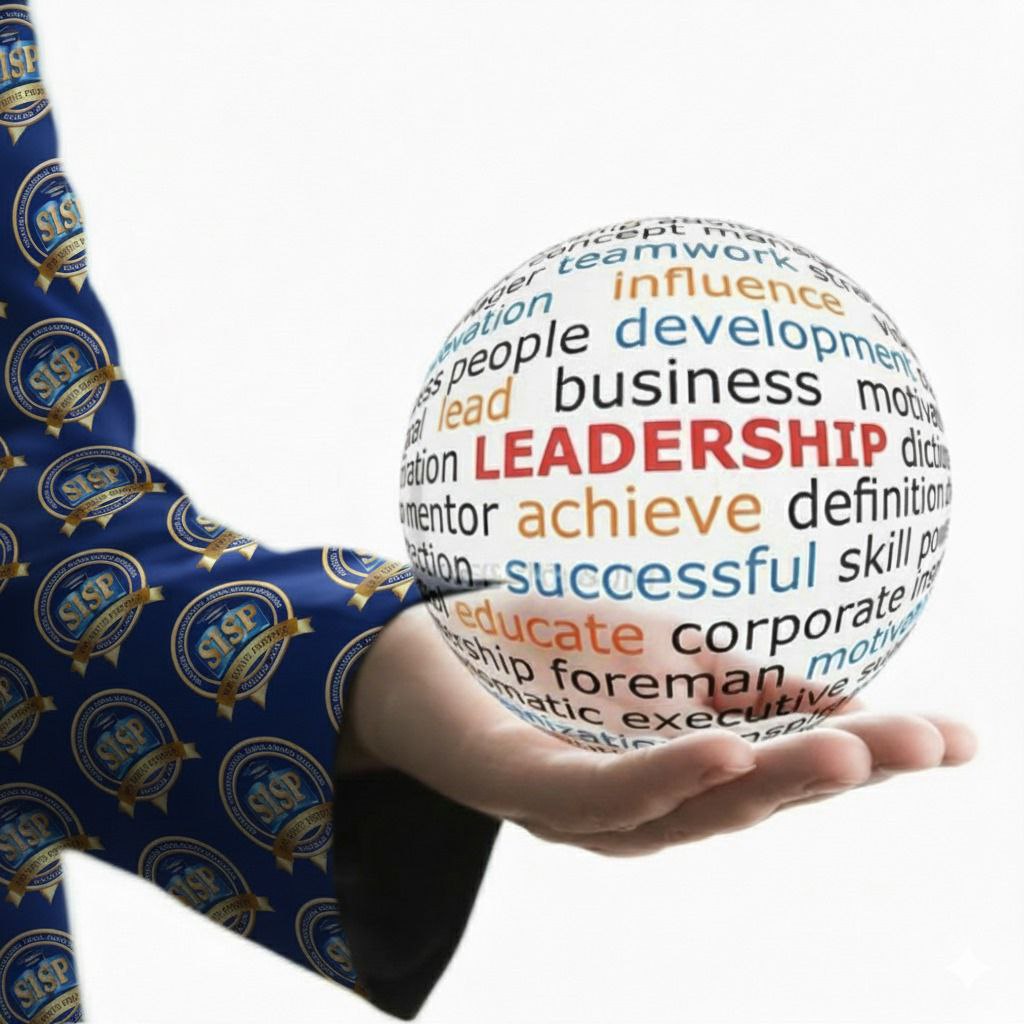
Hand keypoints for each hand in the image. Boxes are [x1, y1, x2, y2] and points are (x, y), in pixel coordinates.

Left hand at [339, 602, 975, 855]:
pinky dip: (665, 777)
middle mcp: (649, 804)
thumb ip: (720, 664)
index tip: (960, 736)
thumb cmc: (542, 658)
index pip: (792, 767)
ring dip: (775, 782)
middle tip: (933, 742)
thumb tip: (810, 659)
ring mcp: (590, 809)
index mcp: (684, 769)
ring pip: (695, 808)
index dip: (878, 755)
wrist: (423, 666)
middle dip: (849, 772)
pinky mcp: (530, 791)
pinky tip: (723, 750)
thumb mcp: (644, 650)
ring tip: (850, 752)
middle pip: (761, 797)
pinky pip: (602, 793)